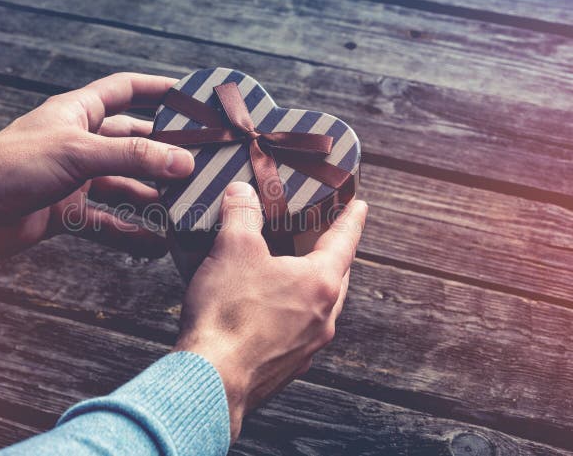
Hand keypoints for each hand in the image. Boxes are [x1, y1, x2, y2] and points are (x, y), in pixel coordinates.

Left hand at [0, 73, 193, 259]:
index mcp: (78, 113)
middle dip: (165, 152)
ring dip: (153, 195)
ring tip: (186, 204)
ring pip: (125, 184)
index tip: (191, 96)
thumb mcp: (78, 153)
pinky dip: (130, 231)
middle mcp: (80, 143)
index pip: (126, 90)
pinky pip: (108, 222)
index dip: (158, 90)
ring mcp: (75, 179)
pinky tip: (155, 242)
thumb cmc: (9, 166)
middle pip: (133, 142)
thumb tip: (183, 162)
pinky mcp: (68, 212)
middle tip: (202, 163)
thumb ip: (132, 157)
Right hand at [174, 181, 367, 441]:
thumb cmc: (228, 313)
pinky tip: (262, 312)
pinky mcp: (285, 368)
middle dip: (330, 256)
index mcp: (320, 282)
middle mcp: (323, 317)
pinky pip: (294, 332)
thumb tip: (241, 192)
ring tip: (288, 274)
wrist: (212, 380)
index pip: (344, 241)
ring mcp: (307, 347)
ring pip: (317, 308)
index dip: (351, 219)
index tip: (360, 206)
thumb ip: (241, 213)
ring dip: (307, 288)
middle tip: (322, 238)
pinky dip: (286, 315)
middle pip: (336, 277)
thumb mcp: (232, 248)